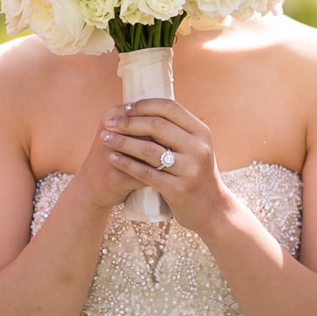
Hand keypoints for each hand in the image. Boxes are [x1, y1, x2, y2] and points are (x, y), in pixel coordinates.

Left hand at [93, 96, 235, 232]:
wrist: (211, 209)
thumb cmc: (195, 174)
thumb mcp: (195, 148)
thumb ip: (176, 131)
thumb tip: (143, 107)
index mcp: (201, 132)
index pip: (170, 108)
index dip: (145, 105)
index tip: (125, 108)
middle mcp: (199, 148)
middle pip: (157, 126)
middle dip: (128, 123)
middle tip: (108, 124)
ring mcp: (190, 169)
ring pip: (149, 149)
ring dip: (122, 142)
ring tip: (104, 139)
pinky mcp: (178, 189)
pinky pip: (146, 173)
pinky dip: (126, 163)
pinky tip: (113, 158)